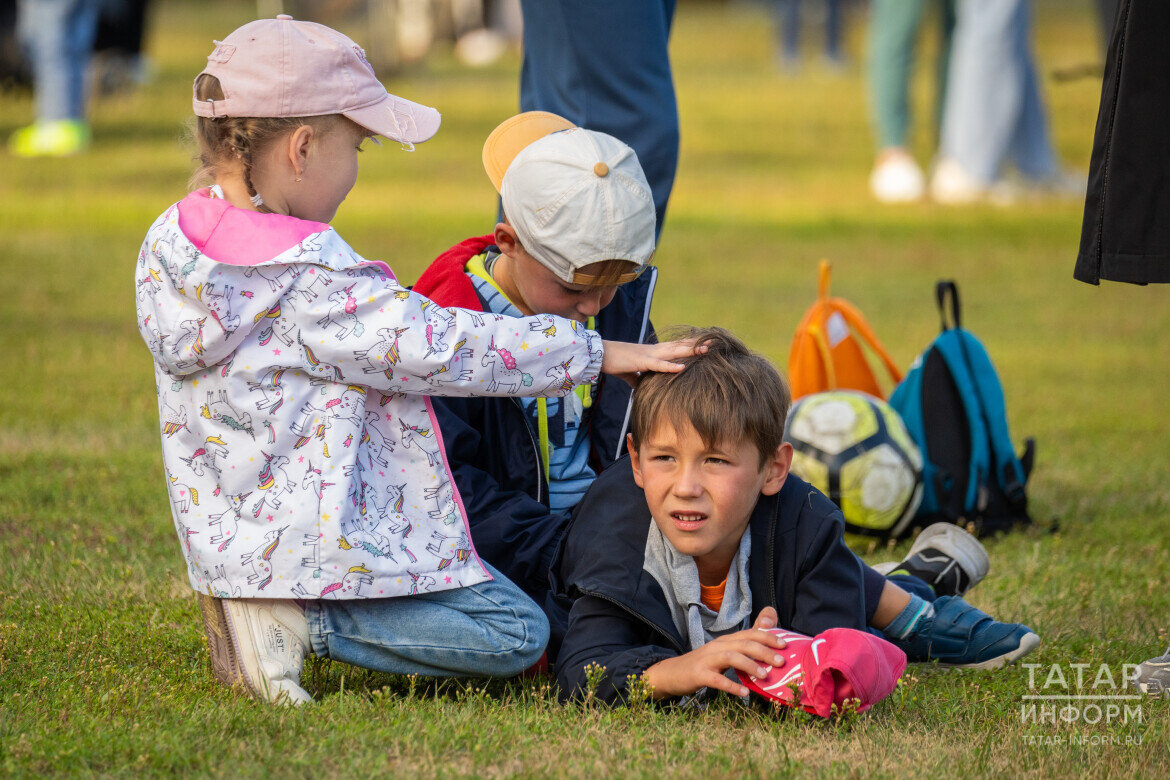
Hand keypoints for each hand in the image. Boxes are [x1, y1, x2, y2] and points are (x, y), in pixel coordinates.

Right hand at [600, 339, 706, 386]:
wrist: (600, 355)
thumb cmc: (615, 362)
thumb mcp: (630, 373)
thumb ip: (638, 378)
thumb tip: (641, 388)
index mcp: (653, 353)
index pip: (675, 347)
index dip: (690, 345)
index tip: (705, 344)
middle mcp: (654, 350)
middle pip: (679, 346)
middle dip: (696, 345)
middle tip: (714, 343)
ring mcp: (648, 354)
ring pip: (673, 352)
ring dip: (689, 352)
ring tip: (705, 351)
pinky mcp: (640, 361)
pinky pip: (658, 365)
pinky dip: (670, 367)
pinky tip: (682, 368)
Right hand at [643, 608, 783, 698]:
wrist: (671, 673)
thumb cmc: (702, 664)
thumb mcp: (723, 653)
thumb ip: (743, 646)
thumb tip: (764, 638)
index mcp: (726, 641)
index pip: (749, 633)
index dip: (768, 636)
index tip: (785, 644)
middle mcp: (717, 646)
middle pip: (743, 643)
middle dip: (764, 651)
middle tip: (782, 662)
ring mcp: (707, 659)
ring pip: (731, 656)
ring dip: (750, 665)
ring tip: (765, 676)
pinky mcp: (699, 674)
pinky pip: (717, 679)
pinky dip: (732, 686)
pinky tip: (744, 693)